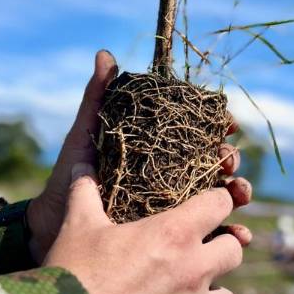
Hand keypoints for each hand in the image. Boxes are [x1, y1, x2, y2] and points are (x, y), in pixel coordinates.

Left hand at [27, 50, 250, 261]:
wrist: (53, 224)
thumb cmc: (69, 173)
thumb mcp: (87, 133)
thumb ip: (98, 97)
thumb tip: (105, 54)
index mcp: (157, 152)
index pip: (197, 135)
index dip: (217, 126)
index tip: (227, 123)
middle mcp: (171, 178)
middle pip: (215, 165)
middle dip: (230, 161)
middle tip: (229, 163)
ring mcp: (174, 209)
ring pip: (220, 200)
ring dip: (238, 193)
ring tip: (240, 194)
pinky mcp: (172, 238)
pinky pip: (209, 237)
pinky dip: (230, 233)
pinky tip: (238, 232)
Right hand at [45, 163, 248, 293]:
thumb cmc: (72, 280)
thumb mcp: (77, 228)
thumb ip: (85, 192)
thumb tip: (81, 165)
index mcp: (174, 235)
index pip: (220, 204)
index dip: (216, 201)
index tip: (208, 204)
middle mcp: (193, 273)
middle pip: (234, 250)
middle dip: (221, 246)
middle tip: (197, 250)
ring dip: (213, 293)